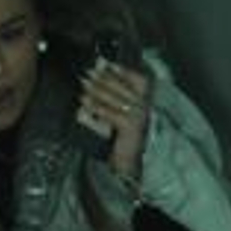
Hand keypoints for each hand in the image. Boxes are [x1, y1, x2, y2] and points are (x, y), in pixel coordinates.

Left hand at [75, 57, 152, 185]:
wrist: (132, 166)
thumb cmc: (125, 141)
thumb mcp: (122, 118)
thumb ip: (115, 101)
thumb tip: (99, 82)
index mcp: (147, 103)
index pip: (139, 80)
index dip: (122, 71)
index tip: (106, 64)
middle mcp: (146, 108)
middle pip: (123, 86)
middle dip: (103, 78)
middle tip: (88, 73)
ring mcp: (140, 117)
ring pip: (115, 98)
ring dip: (97, 90)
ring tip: (84, 85)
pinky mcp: (131, 127)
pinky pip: (110, 113)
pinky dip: (96, 106)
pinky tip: (85, 102)